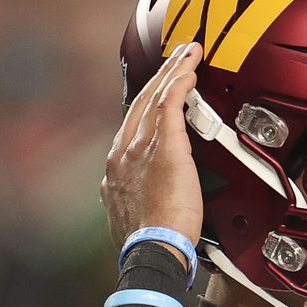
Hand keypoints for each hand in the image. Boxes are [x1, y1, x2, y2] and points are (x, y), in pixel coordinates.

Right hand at [103, 42, 203, 264]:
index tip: (159, 88)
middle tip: (176, 56)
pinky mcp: (163, 149)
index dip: (147, 102)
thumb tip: (150, 194)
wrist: (151, 253)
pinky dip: (180, 83)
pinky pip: (170, 105)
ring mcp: (139, 149)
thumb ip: (141, 195)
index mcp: (116, 169)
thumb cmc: (151, 244)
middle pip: (141, 104)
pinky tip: (190, 69)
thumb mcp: (136, 215)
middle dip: (160, 77)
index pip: (132, 124)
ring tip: (187, 53)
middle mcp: (122, 154)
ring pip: (155, 98)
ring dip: (173, 72)